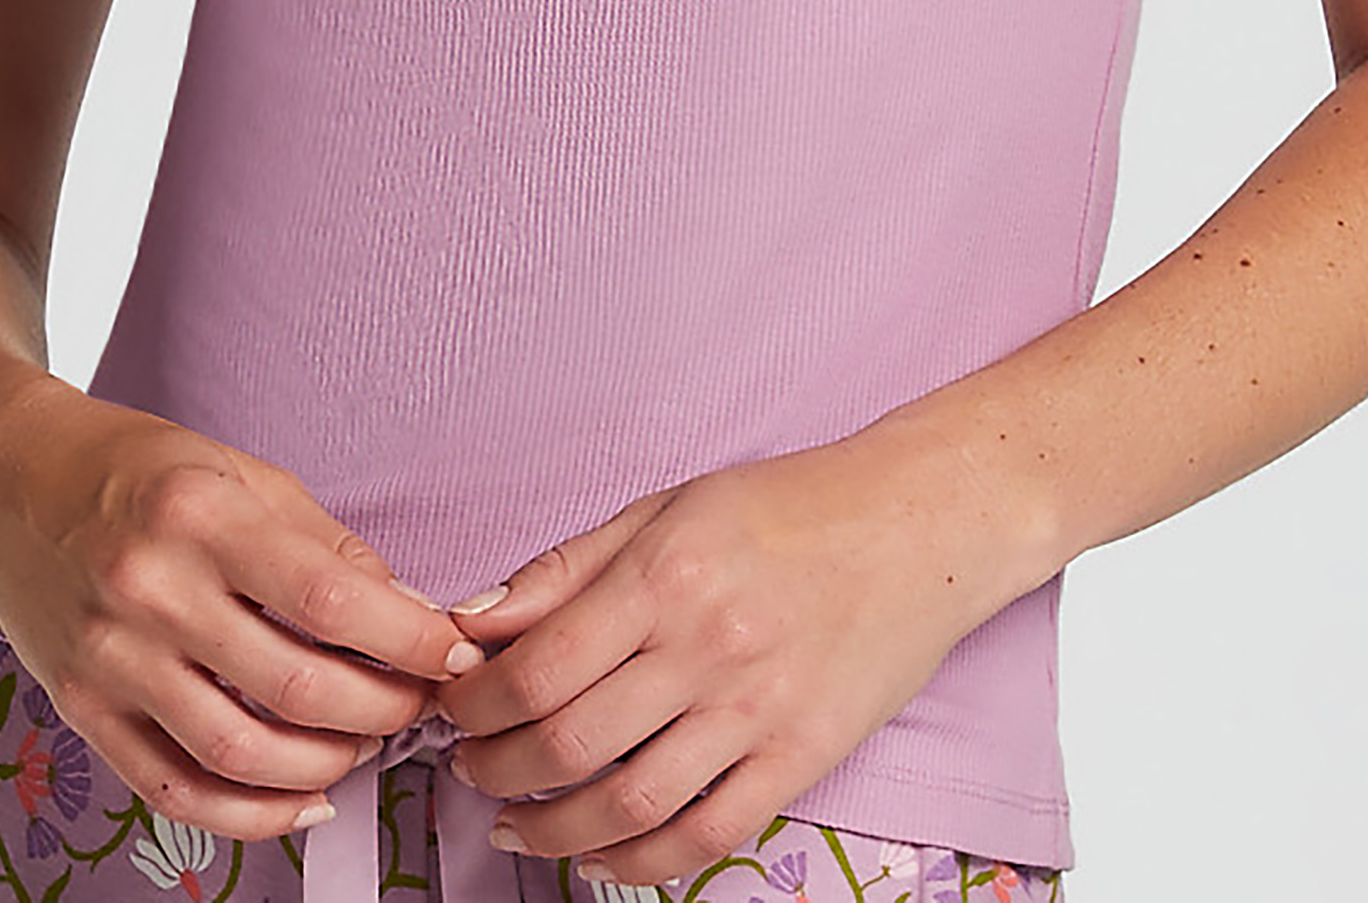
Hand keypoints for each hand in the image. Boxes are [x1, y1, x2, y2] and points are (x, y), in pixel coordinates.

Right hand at [0, 379, 485, 836]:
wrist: (6, 484)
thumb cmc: (135, 468)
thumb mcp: (239, 472)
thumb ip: (322, 543)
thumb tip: (406, 610)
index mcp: (200, 517)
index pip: (329, 599)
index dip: (408, 638)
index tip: (453, 651)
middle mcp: (151, 593)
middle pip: (294, 688)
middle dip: (382, 709)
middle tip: (420, 704)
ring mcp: (111, 661)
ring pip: (240, 753)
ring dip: (325, 766)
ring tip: (366, 746)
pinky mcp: (84, 714)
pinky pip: (175, 790)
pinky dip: (249, 814)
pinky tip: (301, 803)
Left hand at [433, 432, 1008, 887]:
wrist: (918, 526)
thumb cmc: (788, 506)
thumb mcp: (668, 505)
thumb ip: (568, 567)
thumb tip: (475, 620)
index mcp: (666, 574)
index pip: (537, 666)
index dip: (473, 702)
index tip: (449, 706)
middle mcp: (707, 648)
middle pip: (568, 743)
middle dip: (494, 768)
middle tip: (468, 766)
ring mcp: (757, 712)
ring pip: (628, 805)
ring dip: (552, 829)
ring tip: (514, 823)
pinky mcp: (801, 759)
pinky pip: (705, 835)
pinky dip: (639, 862)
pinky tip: (599, 856)